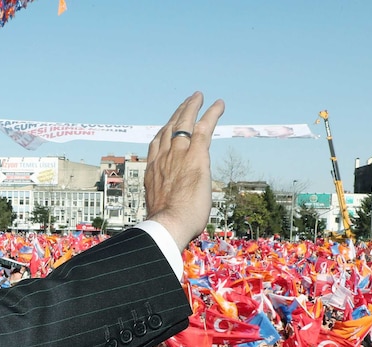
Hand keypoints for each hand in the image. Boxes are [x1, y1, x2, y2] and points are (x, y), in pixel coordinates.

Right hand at [144, 92, 224, 249]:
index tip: (168, 124)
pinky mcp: (195, 156)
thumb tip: (168, 205)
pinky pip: (204, 129)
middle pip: (169, 128)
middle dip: (177, 113)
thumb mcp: (159, 206)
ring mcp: (178, 155)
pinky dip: (211, 114)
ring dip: (191, 108)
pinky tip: (218, 104)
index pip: (157, 144)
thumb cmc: (164, 224)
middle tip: (186, 102)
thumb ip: (164, 197)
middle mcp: (162, 158)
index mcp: (152, 170)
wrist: (167, 224)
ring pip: (184, 123)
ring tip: (197, 97)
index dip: (164, 132)